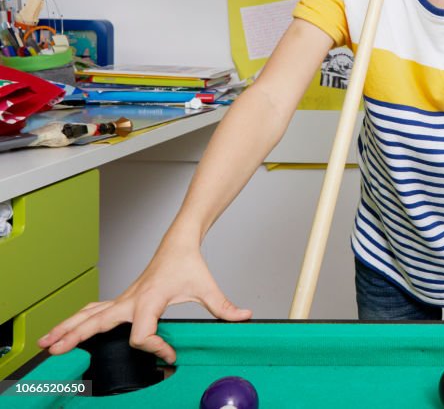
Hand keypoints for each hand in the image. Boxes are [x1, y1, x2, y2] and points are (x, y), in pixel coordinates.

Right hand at [37, 242, 251, 363]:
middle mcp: (131, 300)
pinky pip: (94, 311)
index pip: (143, 333)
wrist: (178, 242)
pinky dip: (77, 320)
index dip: (156, 347)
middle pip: (98, 321)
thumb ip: (224, 306)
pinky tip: (62, 331)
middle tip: (56, 350)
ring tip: (45, 344)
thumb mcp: (207, 288)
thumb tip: (245, 317)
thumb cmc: (189, 263)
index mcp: (150, 299)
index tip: (171, 354)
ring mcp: (123, 299)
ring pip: (89, 315)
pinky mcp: (121, 300)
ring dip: (67, 328)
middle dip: (76, 336)